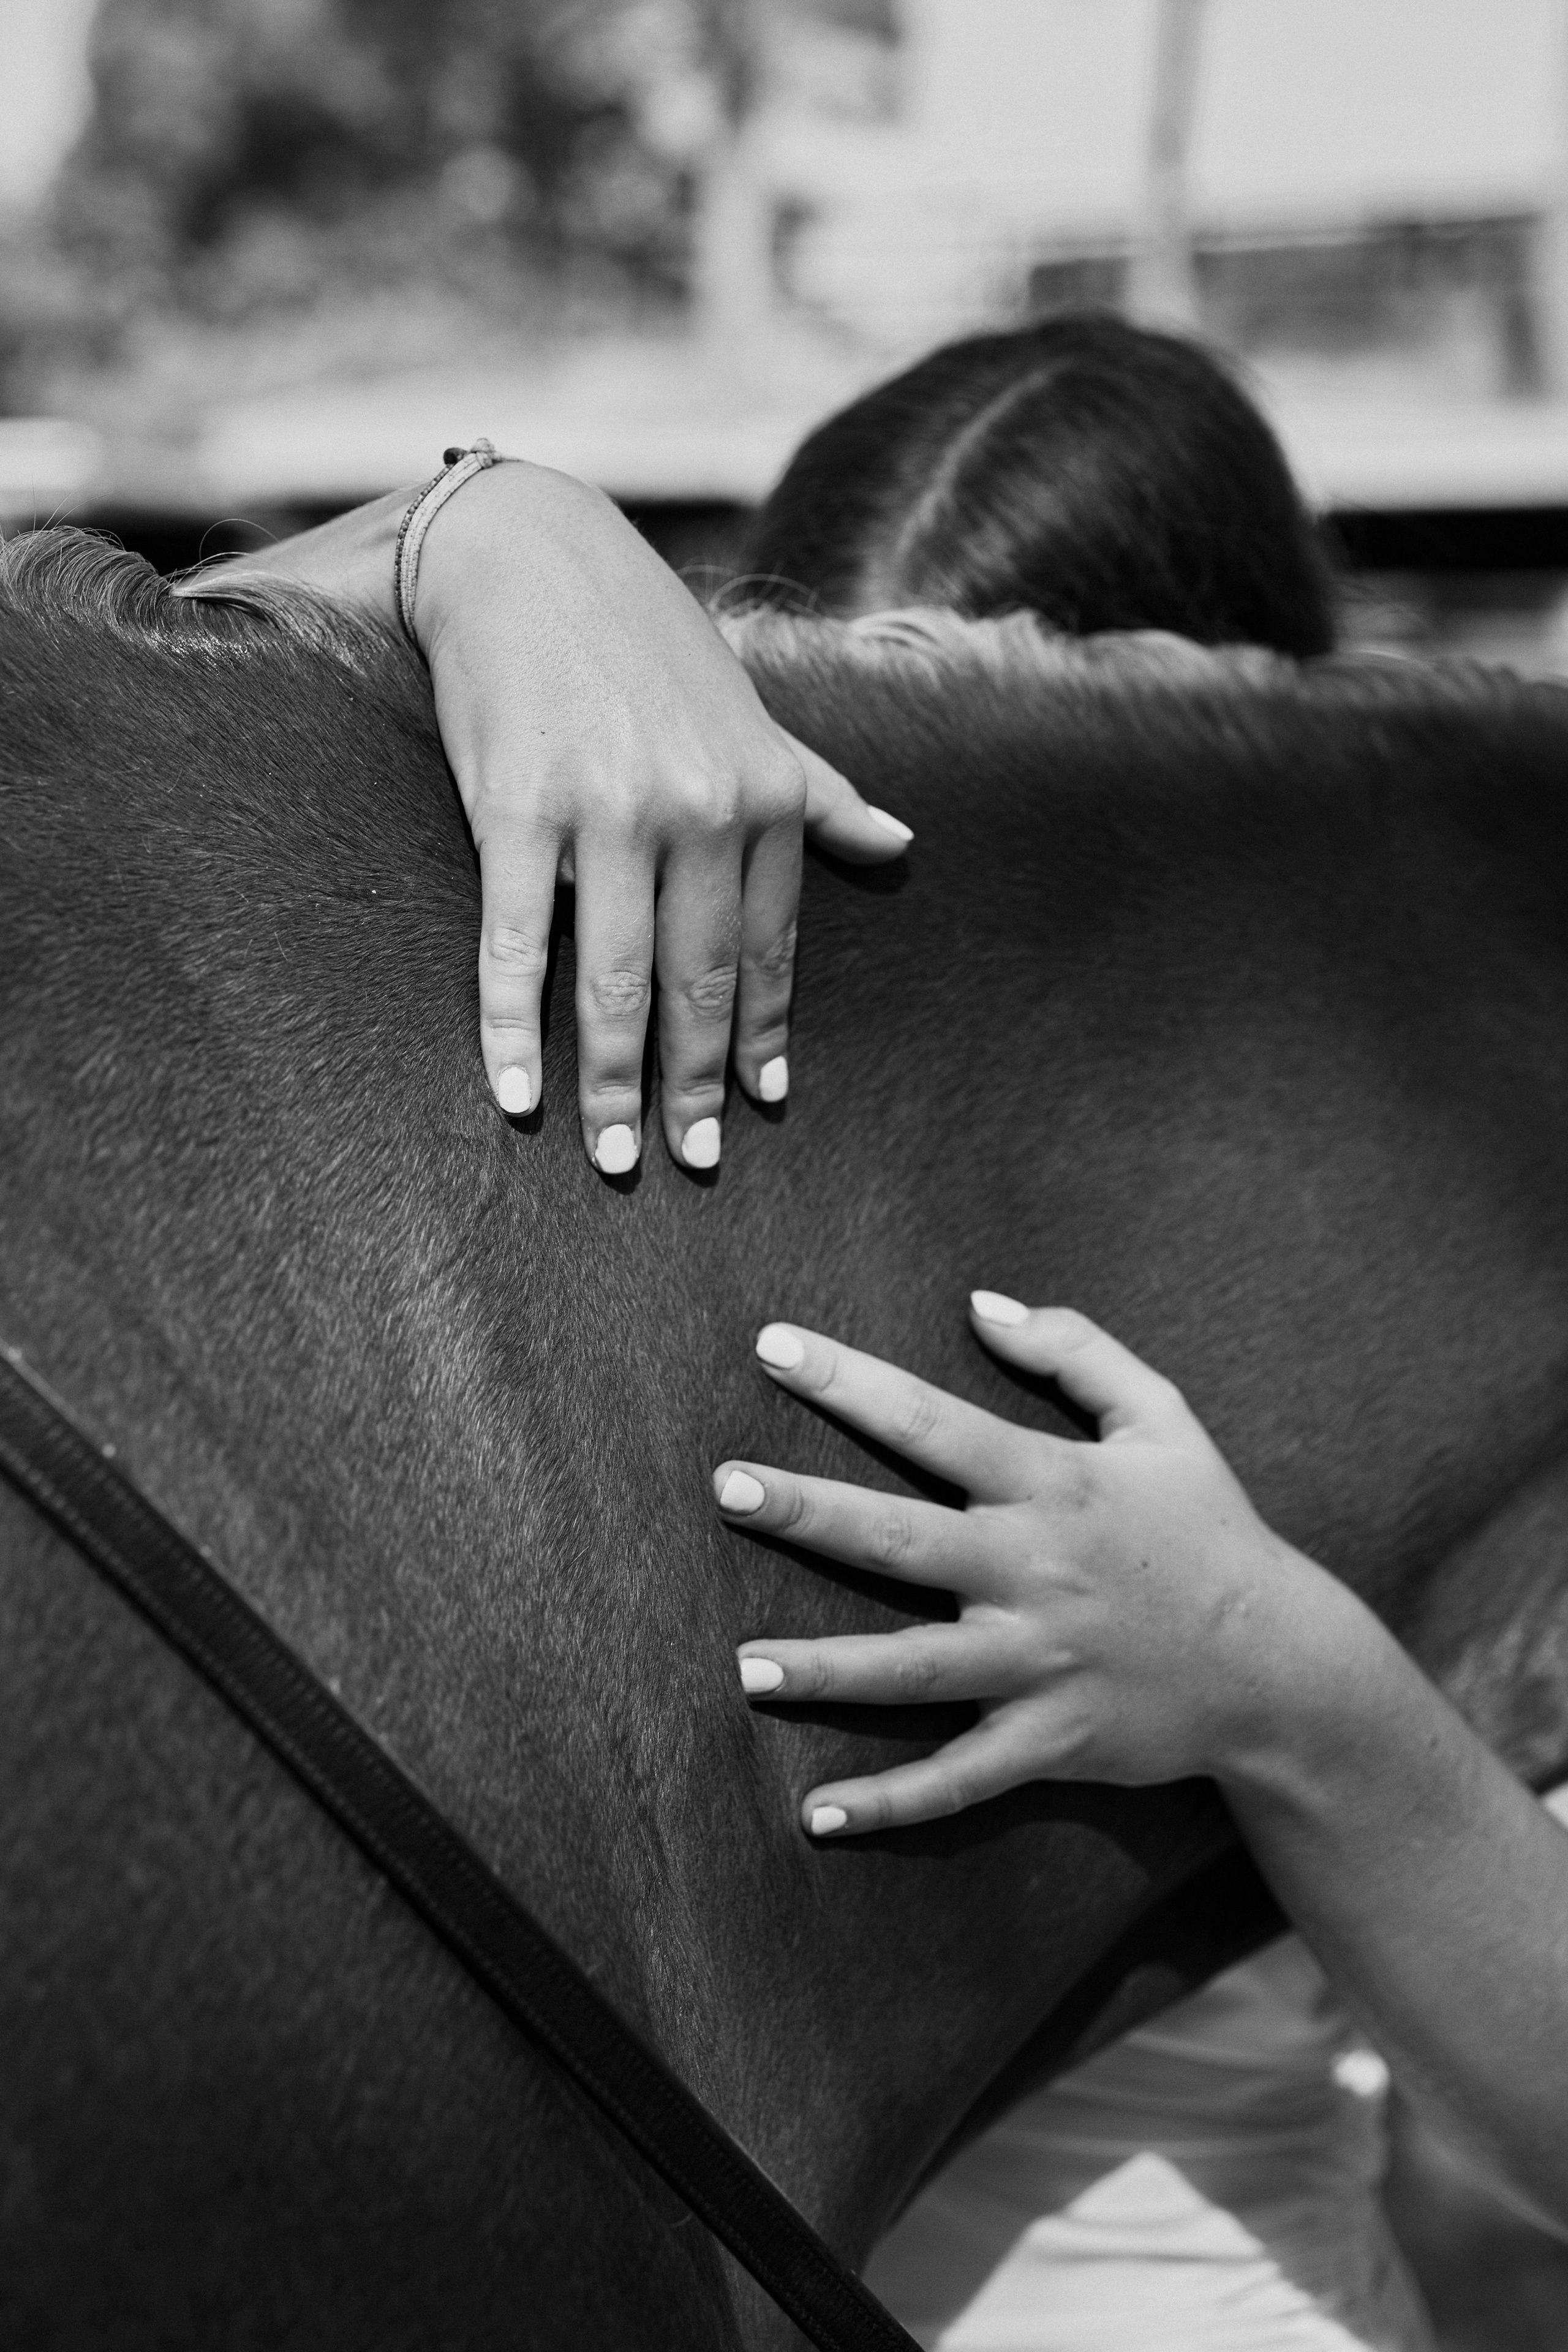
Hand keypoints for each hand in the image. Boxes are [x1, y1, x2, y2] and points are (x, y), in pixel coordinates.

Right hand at [416, 466, 909, 1170]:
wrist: (530, 555)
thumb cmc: (645, 644)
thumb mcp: (752, 716)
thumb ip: (820, 792)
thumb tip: (900, 846)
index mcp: (763, 795)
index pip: (769, 947)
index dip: (765, 1033)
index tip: (761, 1102)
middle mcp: (697, 809)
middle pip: (697, 982)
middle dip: (693, 1085)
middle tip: (691, 1160)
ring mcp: (605, 812)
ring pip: (613, 980)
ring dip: (611, 1084)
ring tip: (611, 1155)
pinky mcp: (516, 808)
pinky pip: (515, 942)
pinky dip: (511, 1027)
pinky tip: (514, 1093)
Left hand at [714, 1296, 1349, 1835]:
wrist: (1284, 1663)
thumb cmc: (1210, 1528)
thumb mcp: (1163, 1417)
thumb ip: (1077, 1350)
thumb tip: (983, 1302)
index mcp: (1053, 1484)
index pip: (934, 1422)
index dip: (850, 1382)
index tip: (772, 1345)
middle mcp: (1034, 1571)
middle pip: (902, 1538)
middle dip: (809, 1512)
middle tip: (727, 1488)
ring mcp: (1040, 1663)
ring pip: (913, 1669)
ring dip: (826, 1670)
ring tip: (745, 1666)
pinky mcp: (1052, 1741)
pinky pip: (959, 1779)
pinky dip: (891, 1803)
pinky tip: (816, 1814)